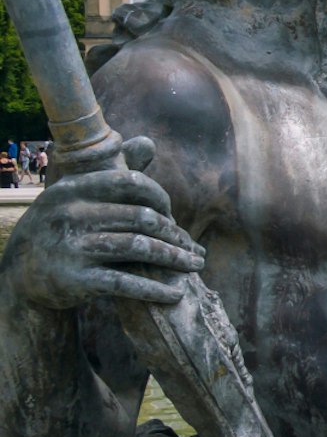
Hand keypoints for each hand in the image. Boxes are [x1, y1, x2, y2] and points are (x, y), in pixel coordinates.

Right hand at [0, 141, 202, 311]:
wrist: (20, 272)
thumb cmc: (60, 227)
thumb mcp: (75, 196)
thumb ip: (113, 173)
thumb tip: (147, 142)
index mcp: (73, 189)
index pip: (132, 183)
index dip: (160, 198)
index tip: (171, 217)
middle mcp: (70, 214)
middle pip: (142, 218)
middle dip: (176, 234)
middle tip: (194, 248)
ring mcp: (71, 247)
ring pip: (139, 247)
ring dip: (175, 258)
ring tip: (195, 265)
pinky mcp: (74, 279)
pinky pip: (125, 283)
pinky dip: (154, 289)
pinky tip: (175, 294)